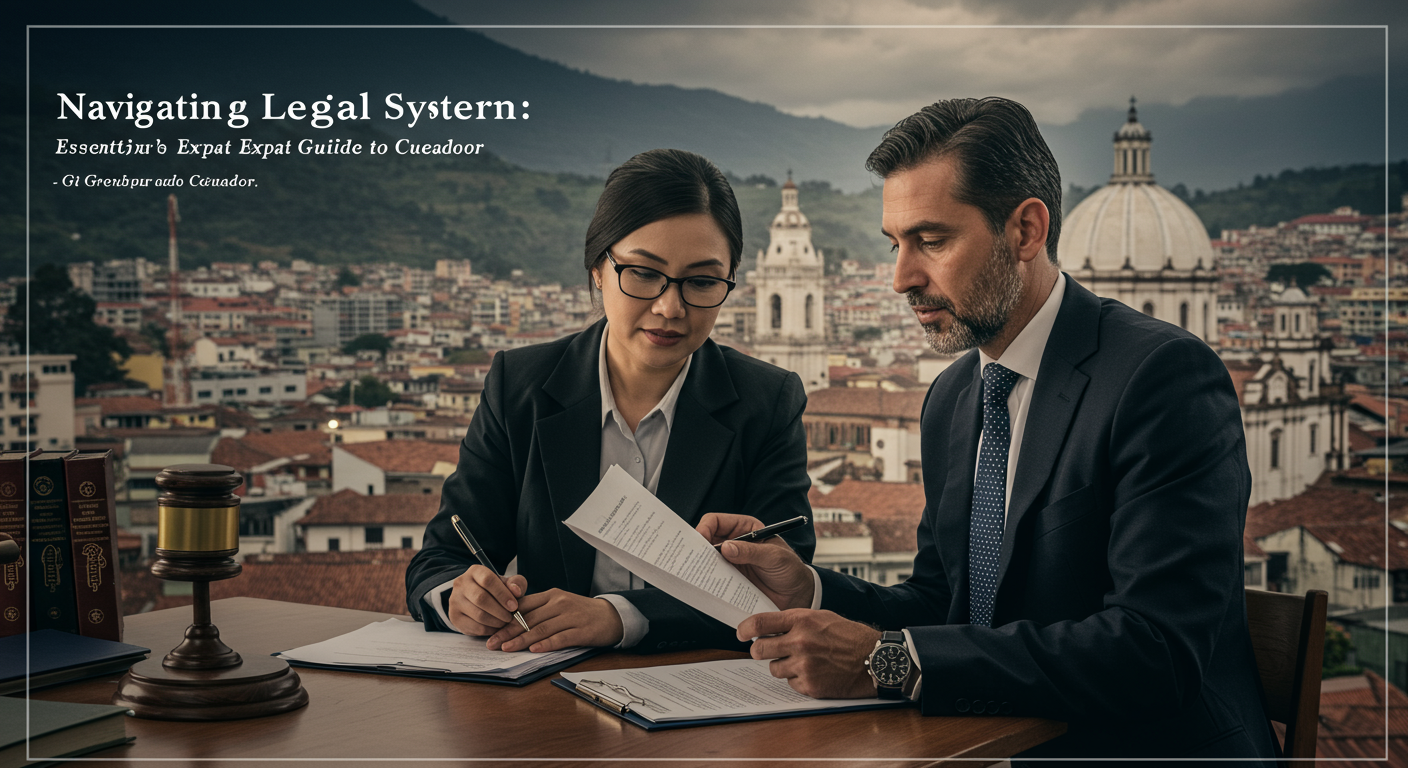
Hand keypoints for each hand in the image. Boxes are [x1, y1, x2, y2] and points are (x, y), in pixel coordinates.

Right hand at [447, 565, 527, 636]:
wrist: (477, 600)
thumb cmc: (496, 590)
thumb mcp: (508, 583)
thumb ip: (516, 583)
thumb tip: (516, 591)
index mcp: (475, 571)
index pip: (488, 580)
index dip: (502, 594)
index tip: (514, 606)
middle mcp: (461, 583)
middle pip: (481, 598)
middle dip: (500, 611)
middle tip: (510, 617)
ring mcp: (455, 600)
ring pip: (478, 614)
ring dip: (496, 621)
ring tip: (505, 622)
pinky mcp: (454, 617)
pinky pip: (474, 626)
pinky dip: (488, 630)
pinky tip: (496, 628)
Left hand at [488, 589, 623, 652]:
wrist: (611, 616)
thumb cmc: (581, 612)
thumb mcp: (560, 604)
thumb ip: (539, 610)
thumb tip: (513, 622)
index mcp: (551, 595)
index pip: (523, 606)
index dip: (505, 619)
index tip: (491, 629)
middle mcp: (559, 603)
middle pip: (529, 618)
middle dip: (507, 631)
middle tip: (492, 643)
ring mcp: (570, 617)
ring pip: (541, 628)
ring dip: (522, 640)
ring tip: (506, 648)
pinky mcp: (581, 631)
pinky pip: (560, 638)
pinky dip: (546, 644)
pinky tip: (534, 650)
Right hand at [697, 513, 813, 609]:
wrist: (797, 596)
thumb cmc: (791, 570)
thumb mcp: (775, 557)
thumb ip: (752, 552)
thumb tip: (726, 548)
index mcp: (745, 528)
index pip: (717, 522)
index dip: (705, 528)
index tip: (700, 540)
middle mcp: (734, 543)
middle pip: (707, 540)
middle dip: (696, 547)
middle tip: (688, 557)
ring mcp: (730, 562)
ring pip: (707, 559)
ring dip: (699, 565)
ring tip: (692, 572)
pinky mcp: (730, 580)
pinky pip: (713, 577)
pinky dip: (706, 580)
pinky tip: (702, 584)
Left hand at [739, 609, 879, 698]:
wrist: (875, 658)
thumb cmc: (849, 636)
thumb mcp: (821, 617)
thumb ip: (794, 621)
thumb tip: (768, 628)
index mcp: (801, 620)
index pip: (760, 623)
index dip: (745, 629)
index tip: (741, 633)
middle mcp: (800, 642)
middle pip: (759, 650)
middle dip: (760, 651)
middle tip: (766, 651)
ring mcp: (804, 665)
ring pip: (774, 669)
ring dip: (782, 666)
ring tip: (802, 661)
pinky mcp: (810, 685)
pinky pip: (790, 683)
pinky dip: (798, 679)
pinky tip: (814, 672)